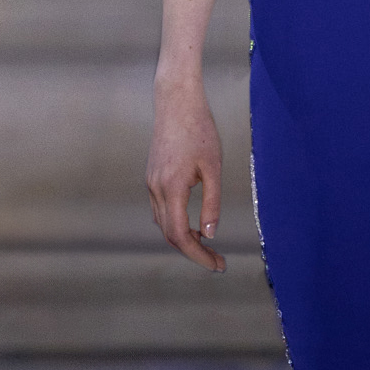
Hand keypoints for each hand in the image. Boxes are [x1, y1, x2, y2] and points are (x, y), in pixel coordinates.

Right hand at [148, 73, 225, 270]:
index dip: (198, 256)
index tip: (217, 265)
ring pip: (163, 224)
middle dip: (194, 252)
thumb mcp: (213, 168)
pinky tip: (194, 225)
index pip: (180, 236)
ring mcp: (151, 183)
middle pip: (170, 235)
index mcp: (172, 188)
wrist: (176, 103)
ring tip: (208, 246)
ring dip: (184, 240)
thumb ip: (212, 203)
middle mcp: (156, 189)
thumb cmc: (199, 131)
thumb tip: (211, 235)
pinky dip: (176, 224)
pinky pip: (161, 211)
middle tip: (218, 261)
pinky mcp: (151, 178)